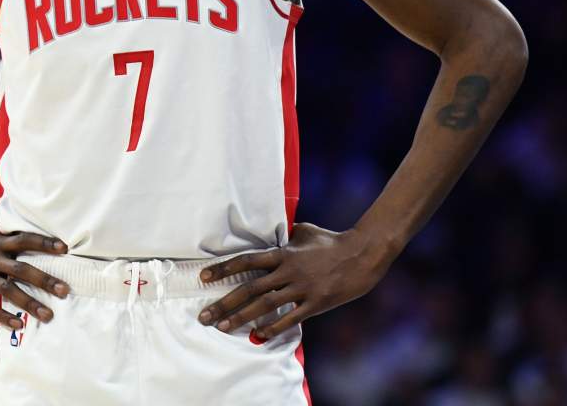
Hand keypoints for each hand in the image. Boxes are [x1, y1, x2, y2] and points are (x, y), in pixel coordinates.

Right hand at [0, 221, 70, 329]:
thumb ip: (7, 235)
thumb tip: (32, 234)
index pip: (24, 239)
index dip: (44, 243)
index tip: (64, 249)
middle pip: (21, 268)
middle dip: (44, 280)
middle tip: (65, 290)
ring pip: (7, 289)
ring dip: (29, 303)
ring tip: (48, 315)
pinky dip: (3, 315)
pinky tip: (18, 324)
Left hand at [197, 222, 392, 339]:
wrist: (362, 253)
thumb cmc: (332, 240)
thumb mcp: (306, 231)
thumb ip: (287, 233)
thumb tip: (276, 230)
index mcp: (284, 252)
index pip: (246, 261)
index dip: (223, 269)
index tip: (203, 277)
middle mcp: (288, 270)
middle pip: (249, 288)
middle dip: (224, 302)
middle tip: (205, 316)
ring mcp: (302, 288)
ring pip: (265, 305)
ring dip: (241, 317)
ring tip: (223, 328)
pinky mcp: (316, 303)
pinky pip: (291, 318)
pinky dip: (273, 328)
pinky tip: (258, 336)